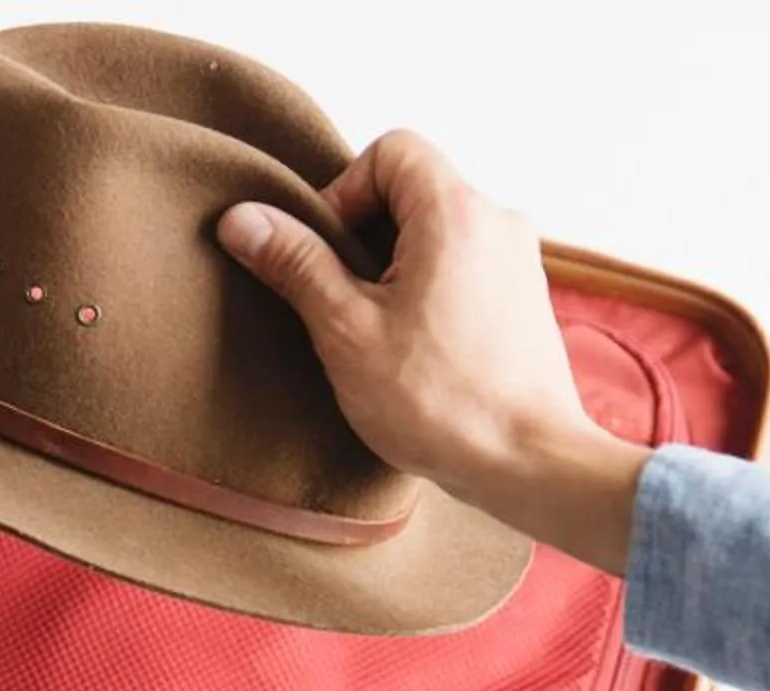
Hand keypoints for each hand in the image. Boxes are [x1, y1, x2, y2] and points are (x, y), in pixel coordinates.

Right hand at [215, 130, 648, 574]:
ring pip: (437, 230)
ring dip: (394, 267)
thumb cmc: (438, 401)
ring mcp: (517, 258)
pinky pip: (462, 264)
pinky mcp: (522, 295)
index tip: (326, 255)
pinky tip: (411, 350)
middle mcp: (497, 220)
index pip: (392, 150)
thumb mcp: (345, 330)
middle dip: (365, 235)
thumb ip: (296, 264)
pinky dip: (426, 289)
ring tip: (375, 333)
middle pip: (413, 188)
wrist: (525, 461)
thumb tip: (243, 218)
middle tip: (341, 301)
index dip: (344, 192)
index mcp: (456, 212)